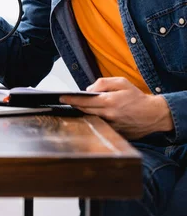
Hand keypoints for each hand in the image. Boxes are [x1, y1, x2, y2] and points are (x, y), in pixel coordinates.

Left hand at [59, 77, 173, 139]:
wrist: (153, 114)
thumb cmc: (137, 96)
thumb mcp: (121, 82)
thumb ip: (103, 83)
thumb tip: (89, 89)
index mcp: (110, 102)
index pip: (85, 101)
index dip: (72, 99)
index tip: (61, 97)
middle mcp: (109, 115)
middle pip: (85, 111)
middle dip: (75, 106)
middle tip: (66, 101)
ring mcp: (112, 127)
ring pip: (92, 119)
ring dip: (84, 113)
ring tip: (77, 107)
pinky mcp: (115, 133)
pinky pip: (101, 126)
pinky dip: (95, 120)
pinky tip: (93, 115)